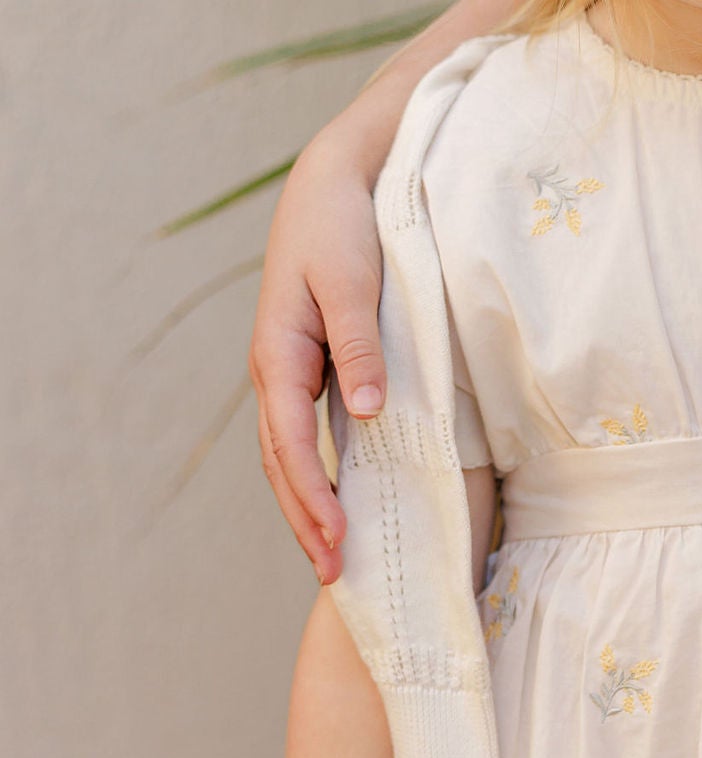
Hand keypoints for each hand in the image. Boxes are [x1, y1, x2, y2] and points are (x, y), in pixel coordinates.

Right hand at [251, 127, 387, 579]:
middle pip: (283, 462)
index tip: (337, 537)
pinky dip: (316, 473)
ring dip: (308, 504)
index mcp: (278, 355)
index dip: (313, 495)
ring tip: (332, 555)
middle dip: (306, 519)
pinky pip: (306, 433)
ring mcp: (288, 370)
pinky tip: (338, 498)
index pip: (292, 444)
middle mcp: (275, 371)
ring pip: (290, 454)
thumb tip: (369, 413)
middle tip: (333, 576)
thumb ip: (358, 347)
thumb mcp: (352, 281)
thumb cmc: (342, 227)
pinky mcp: (309, 364)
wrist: (329, 182)